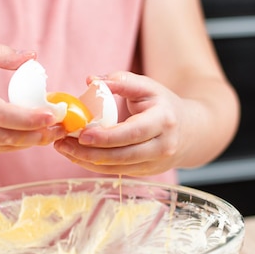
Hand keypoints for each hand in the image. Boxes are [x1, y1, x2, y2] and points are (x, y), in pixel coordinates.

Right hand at [0, 45, 64, 153]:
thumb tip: (31, 56)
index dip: (28, 117)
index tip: (52, 114)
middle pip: (4, 137)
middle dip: (37, 134)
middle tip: (61, 126)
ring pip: (1, 148)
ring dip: (30, 142)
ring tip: (53, 133)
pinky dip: (15, 144)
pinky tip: (33, 136)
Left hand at [53, 71, 185, 175]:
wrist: (191, 131)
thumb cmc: (163, 105)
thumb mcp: (147, 87)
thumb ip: (120, 80)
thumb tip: (90, 80)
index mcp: (163, 121)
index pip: (133, 133)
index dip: (107, 137)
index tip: (82, 133)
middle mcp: (162, 146)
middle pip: (123, 155)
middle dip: (90, 153)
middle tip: (63, 143)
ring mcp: (155, 163)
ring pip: (117, 168)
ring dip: (87, 161)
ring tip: (63, 148)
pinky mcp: (146, 172)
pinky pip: (117, 172)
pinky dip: (94, 165)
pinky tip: (77, 156)